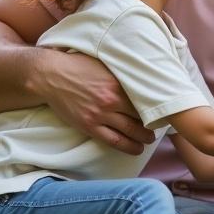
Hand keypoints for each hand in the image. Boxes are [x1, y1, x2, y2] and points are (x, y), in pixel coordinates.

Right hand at [39, 50, 153, 154]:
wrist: (50, 75)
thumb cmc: (77, 65)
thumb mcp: (104, 63)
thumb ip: (121, 72)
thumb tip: (141, 72)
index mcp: (117, 85)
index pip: (144, 100)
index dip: (156, 107)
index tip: (163, 110)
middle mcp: (111, 101)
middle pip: (140, 118)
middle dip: (152, 126)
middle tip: (159, 128)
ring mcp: (99, 115)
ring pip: (129, 132)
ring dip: (142, 139)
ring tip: (149, 141)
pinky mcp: (88, 126)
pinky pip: (112, 141)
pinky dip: (126, 147)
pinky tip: (135, 149)